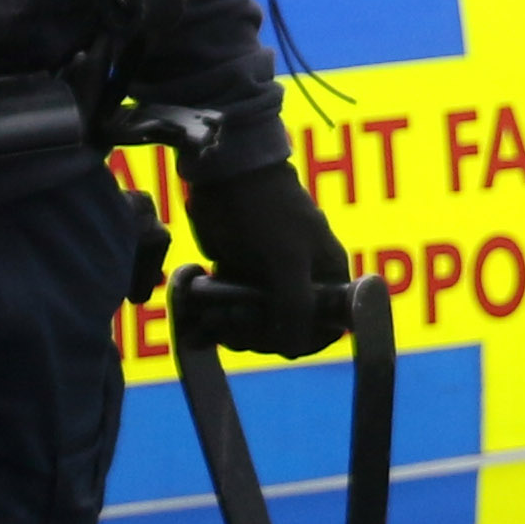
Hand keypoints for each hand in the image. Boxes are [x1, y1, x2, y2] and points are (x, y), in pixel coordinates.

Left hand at [178, 159, 354, 357]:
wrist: (224, 173)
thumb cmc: (266, 210)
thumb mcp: (287, 260)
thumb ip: (295, 307)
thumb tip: (291, 350)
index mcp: (328, 278)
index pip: (325, 329)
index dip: (301, 341)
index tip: (274, 338)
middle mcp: (301, 284)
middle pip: (283, 333)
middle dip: (254, 334)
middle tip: (228, 318)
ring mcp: (267, 282)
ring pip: (252, 327)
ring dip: (229, 329)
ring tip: (208, 317)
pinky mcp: (237, 278)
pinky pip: (228, 312)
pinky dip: (213, 321)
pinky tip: (196, 325)